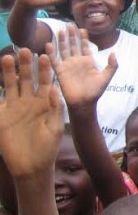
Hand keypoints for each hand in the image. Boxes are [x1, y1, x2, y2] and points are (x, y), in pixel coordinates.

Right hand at [0, 49, 63, 179]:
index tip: (45, 55)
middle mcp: (29, 101)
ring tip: (8, 58)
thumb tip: (56, 89)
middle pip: (27, 79)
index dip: (45, 69)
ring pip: (11, 85)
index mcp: (45, 101)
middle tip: (25, 49)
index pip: (45, 81)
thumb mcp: (55, 127)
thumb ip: (56, 109)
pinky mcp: (2, 116)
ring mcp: (15, 107)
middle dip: (26, 65)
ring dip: (10, 72)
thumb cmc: (48, 146)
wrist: (32, 165)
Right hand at [47, 26, 117, 109]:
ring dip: (62, 41)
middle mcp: (77, 61)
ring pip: (64, 50)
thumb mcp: (106, 77)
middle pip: (73, 45)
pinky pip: (55, 60)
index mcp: (88, 61)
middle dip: (72, 35)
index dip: (83, 38)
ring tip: (60, 30)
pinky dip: (51, 53)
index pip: (85, 46)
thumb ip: (111, 65)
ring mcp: (68, 66)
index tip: (82, 28)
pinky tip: (49, 44)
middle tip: (69, 25)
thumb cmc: (96, 91)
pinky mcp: (60, 71)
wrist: (84, 103)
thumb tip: (113, 53)